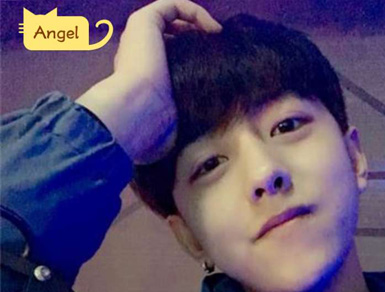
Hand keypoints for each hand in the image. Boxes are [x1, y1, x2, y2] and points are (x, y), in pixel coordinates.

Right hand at [76, 0, 220, 163]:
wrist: (137, 112)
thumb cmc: (152, 125)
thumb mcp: (171, 123)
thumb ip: (178, 121)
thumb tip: (193, 153)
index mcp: (140, 74)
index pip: (166, 58)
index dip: (190, 57)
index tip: (212, 67)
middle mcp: (137, 51)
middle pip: (169, 35)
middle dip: (194, 38)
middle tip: (216, 50)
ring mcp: (138, 34)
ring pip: (171, 16)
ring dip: (197, 23)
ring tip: (217, 37)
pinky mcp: (144, 21)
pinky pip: (173, 4)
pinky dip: (195, 11)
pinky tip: (212, 29)